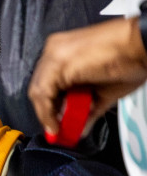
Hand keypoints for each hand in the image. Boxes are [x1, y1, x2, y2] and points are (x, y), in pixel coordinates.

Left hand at [28, 15, 146, 139]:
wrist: (143, 45)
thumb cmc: (130, 60)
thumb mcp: (103, 92)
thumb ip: (86, 111)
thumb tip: (79, 129)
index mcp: (62, 52)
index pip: (44, 85)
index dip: (48, 108)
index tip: (55, 125)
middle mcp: (54, 50)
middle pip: (39, 88)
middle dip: (48, 113)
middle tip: (58, 130)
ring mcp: (55, 54)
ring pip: (38, 91)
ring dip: (48, 114)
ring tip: (61, 128)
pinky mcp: (58, 61)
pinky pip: (43, 92)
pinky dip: (47, 112)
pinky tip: (57, 123)